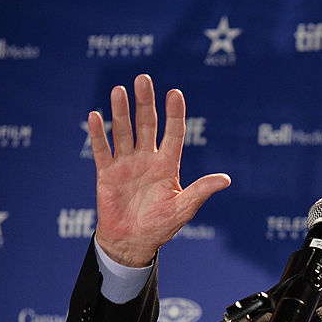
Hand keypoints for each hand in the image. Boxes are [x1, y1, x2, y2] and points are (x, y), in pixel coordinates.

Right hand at [88, 74, 230, 266]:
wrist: (132, 242)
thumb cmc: (160, 226)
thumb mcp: (183, 209)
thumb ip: (201, 191)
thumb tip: (226, 179)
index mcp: (168, 165)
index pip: (173, 134)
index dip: (174, 114)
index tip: (175, 93)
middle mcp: (147, 159)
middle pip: (147, 124)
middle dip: (145, 103)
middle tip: (143, 79)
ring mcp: (126, 163)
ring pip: (123, 131)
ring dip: (121, 111)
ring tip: (119, 91)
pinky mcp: (107, 172)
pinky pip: (102, 149)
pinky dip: (98, 134)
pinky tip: (96, 116)